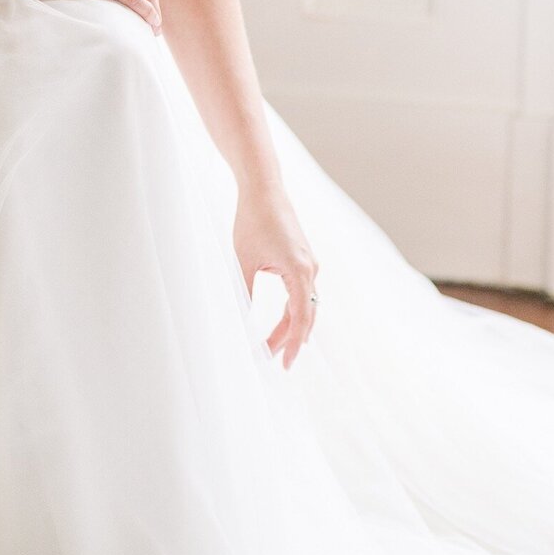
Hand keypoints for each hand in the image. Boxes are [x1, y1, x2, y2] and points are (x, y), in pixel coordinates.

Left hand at [232, 179, 318, 369]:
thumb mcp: (243, 262)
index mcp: (299, 271)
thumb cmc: (252, 221)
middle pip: (305, 315)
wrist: (264, 190)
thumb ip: (246, 293)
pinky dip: (292, 310)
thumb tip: (243, 320)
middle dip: (290, 340)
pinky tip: (282, 323)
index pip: (301, 318)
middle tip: (273, 361)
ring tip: (272, 347)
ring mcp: (308, 263)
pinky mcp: (302, 258)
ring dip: (290, 326)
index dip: (294, 344)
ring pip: (304, 305)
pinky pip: (302, 292)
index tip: (286, 365)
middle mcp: (310, 269)